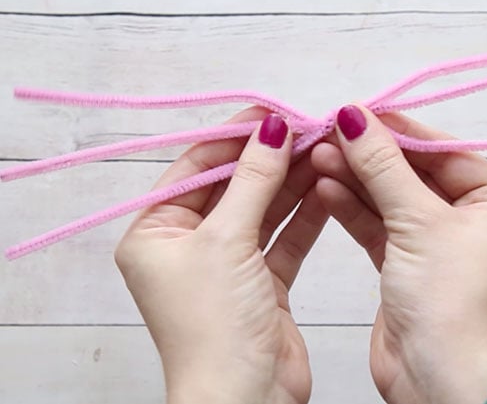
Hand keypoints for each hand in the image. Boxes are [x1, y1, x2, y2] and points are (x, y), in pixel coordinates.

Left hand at [115, 108, 327, 403]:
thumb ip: (253, 180)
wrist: (247, 400)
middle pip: (233, 186)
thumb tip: (271, 128)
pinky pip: (282, 238)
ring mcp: (226, 265)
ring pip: (262, 210)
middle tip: (307, 129)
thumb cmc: (215, 328)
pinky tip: (326, 188)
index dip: (235, 138)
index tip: (272, 114)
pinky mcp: (260, 284)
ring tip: (323, 150)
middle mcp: (187, 247)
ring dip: (291, 182)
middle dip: (270, 158)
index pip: (196, 167)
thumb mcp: (227, 241)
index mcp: (156, 233)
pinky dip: (303, 215)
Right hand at [311, 105, 486, 403]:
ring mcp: (441, 246)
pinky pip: (382, 227)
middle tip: (332, 132)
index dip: (403, 131)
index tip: (362, 112)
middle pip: (417, 175)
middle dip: (373, 157)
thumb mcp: (417, 222)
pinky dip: (355, 209)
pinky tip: (326, 188)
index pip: (448, 153)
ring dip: (357, 179)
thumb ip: (383, 166)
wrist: (434, 379)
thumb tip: (356, 116)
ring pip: (394, 200)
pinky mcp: (410, 266)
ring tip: (319, 155)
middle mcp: (476, 224)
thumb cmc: (448, 303)